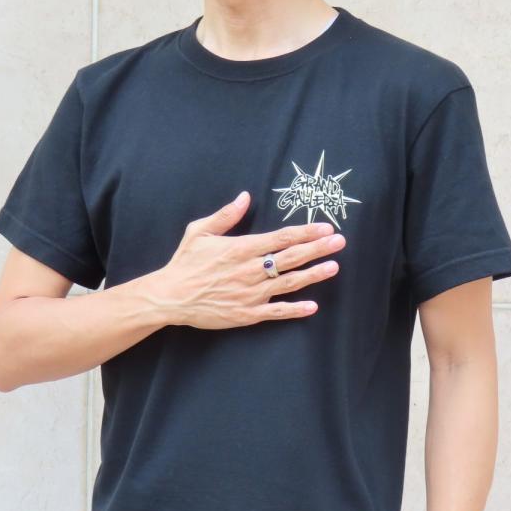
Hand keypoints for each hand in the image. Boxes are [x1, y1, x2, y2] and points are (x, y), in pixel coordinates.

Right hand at [148, 190, 345, 329]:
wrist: (171, 296)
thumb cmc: (185, 262)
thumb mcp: (200, 231)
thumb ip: (225, 215)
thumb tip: (245, 197)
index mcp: (241, 248)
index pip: (281, 238)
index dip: (305, 232)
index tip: (325, 227)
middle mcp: (251, 270)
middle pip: (291, 257)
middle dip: (317, 248)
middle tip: (339, 242)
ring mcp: (251, 293)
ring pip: (289, 283)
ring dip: (313, 274)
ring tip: (334, 267)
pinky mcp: (248, 314)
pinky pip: (276, 312)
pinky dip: (295, 310)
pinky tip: (313, 306)